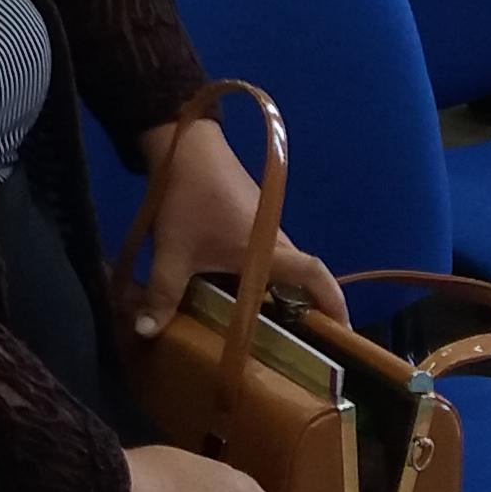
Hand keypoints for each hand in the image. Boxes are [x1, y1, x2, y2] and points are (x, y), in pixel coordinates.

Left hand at [122, 112, 346, 339]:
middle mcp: (277, 239)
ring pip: (283, 268)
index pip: (315, 276)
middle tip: (300, 345)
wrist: (185, 146)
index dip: (334, 302)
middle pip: (302, 279)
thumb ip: (162, 295)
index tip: (344, 331)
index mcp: (268, 249)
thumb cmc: (188, 199)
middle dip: (307, 310)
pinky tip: (239, 295)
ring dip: (281, 294)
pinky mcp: (253, 219)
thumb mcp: (172, 252)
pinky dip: (262, 278)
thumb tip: (146, 332)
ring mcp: (266, 227)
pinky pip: (268, 256)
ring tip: (269, 329)